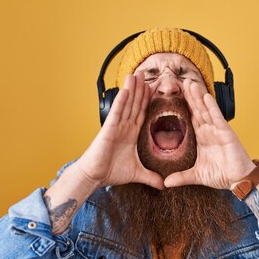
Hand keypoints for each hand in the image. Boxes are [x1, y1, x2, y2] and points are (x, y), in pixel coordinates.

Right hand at [75, 72, 163, 189]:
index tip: (155, 88)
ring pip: (126, 104)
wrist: (95, 176)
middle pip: (135, 104)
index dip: (148, 101)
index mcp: (131, 133)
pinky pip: (117, 113)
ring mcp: (116, 126)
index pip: (142, 113)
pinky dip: (122, 101)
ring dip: (131, 89)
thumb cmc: (111, 172)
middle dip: (140, 89)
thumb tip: (163, 185)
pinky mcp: (108, 129)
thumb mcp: (137, 173)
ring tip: (136, 74)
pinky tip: (126, 89)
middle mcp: (124, 127)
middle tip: (146, 73)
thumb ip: (151, 177)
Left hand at [163, 79, 254, 188]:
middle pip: (197, 110)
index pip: (191, 118)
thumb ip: (181, 177)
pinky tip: (205, 97)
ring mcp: (218, 130)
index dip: (183, 107)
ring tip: (191, 83)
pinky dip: (211, 107)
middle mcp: (210, 131)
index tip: (173, 96)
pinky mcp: (226, 133)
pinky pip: (217, 117)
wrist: (239, 181)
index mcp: (202, 138)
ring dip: (199, 97)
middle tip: (181, 82)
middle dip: (190, 97)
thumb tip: (165, 183)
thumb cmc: (221, 175)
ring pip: (206, 110)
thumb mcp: (196, 176)